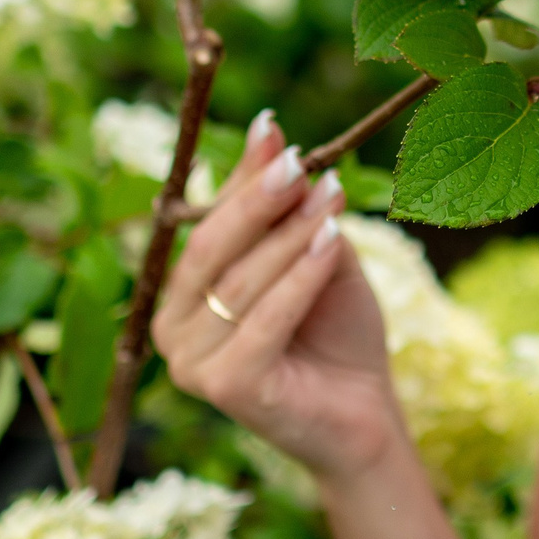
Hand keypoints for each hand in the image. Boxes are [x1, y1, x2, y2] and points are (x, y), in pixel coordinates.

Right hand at [153, 113, 404, 481]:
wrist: (367, 411)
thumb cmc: (335, 329)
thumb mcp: (311, 251)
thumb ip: (284, 203)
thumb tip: (268, 127)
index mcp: (181, 295)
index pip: (205, 224)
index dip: (242, 180)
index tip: (278, 134)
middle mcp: (171, 329)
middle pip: (210, 249)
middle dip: (259, 201)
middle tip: (301, 163)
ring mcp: (190, 364)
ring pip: (240, 282)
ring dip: (290, 234)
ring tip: (333, 197)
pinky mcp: (224, 388)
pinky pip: (264, 321)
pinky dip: (300, 278)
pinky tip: (332, 243)